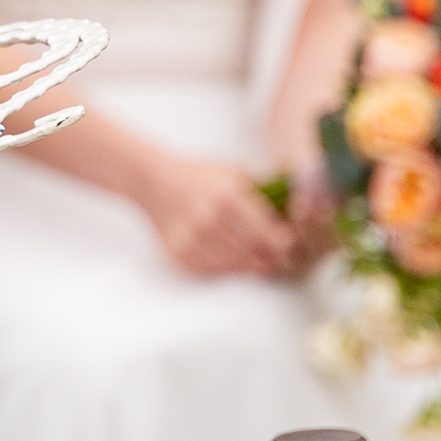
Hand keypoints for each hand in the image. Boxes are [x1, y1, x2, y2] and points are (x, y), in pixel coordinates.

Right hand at [139, 154, 310, 280]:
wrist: (153, 181)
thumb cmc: (197, 175)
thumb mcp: (232, 172)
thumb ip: (260, 190)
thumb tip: (288, 210)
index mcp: (227, 197)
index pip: (264, 229)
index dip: (280, 240)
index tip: (288, 242)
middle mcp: (209, 220)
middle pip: (251, 249)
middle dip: (268, 255)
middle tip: (278, 258)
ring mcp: (192, 239)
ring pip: (232, 263)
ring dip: (248, 265)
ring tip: (259, 263)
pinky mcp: (178, 252)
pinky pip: (209, 268)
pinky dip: (224, 268)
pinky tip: (231, 262)